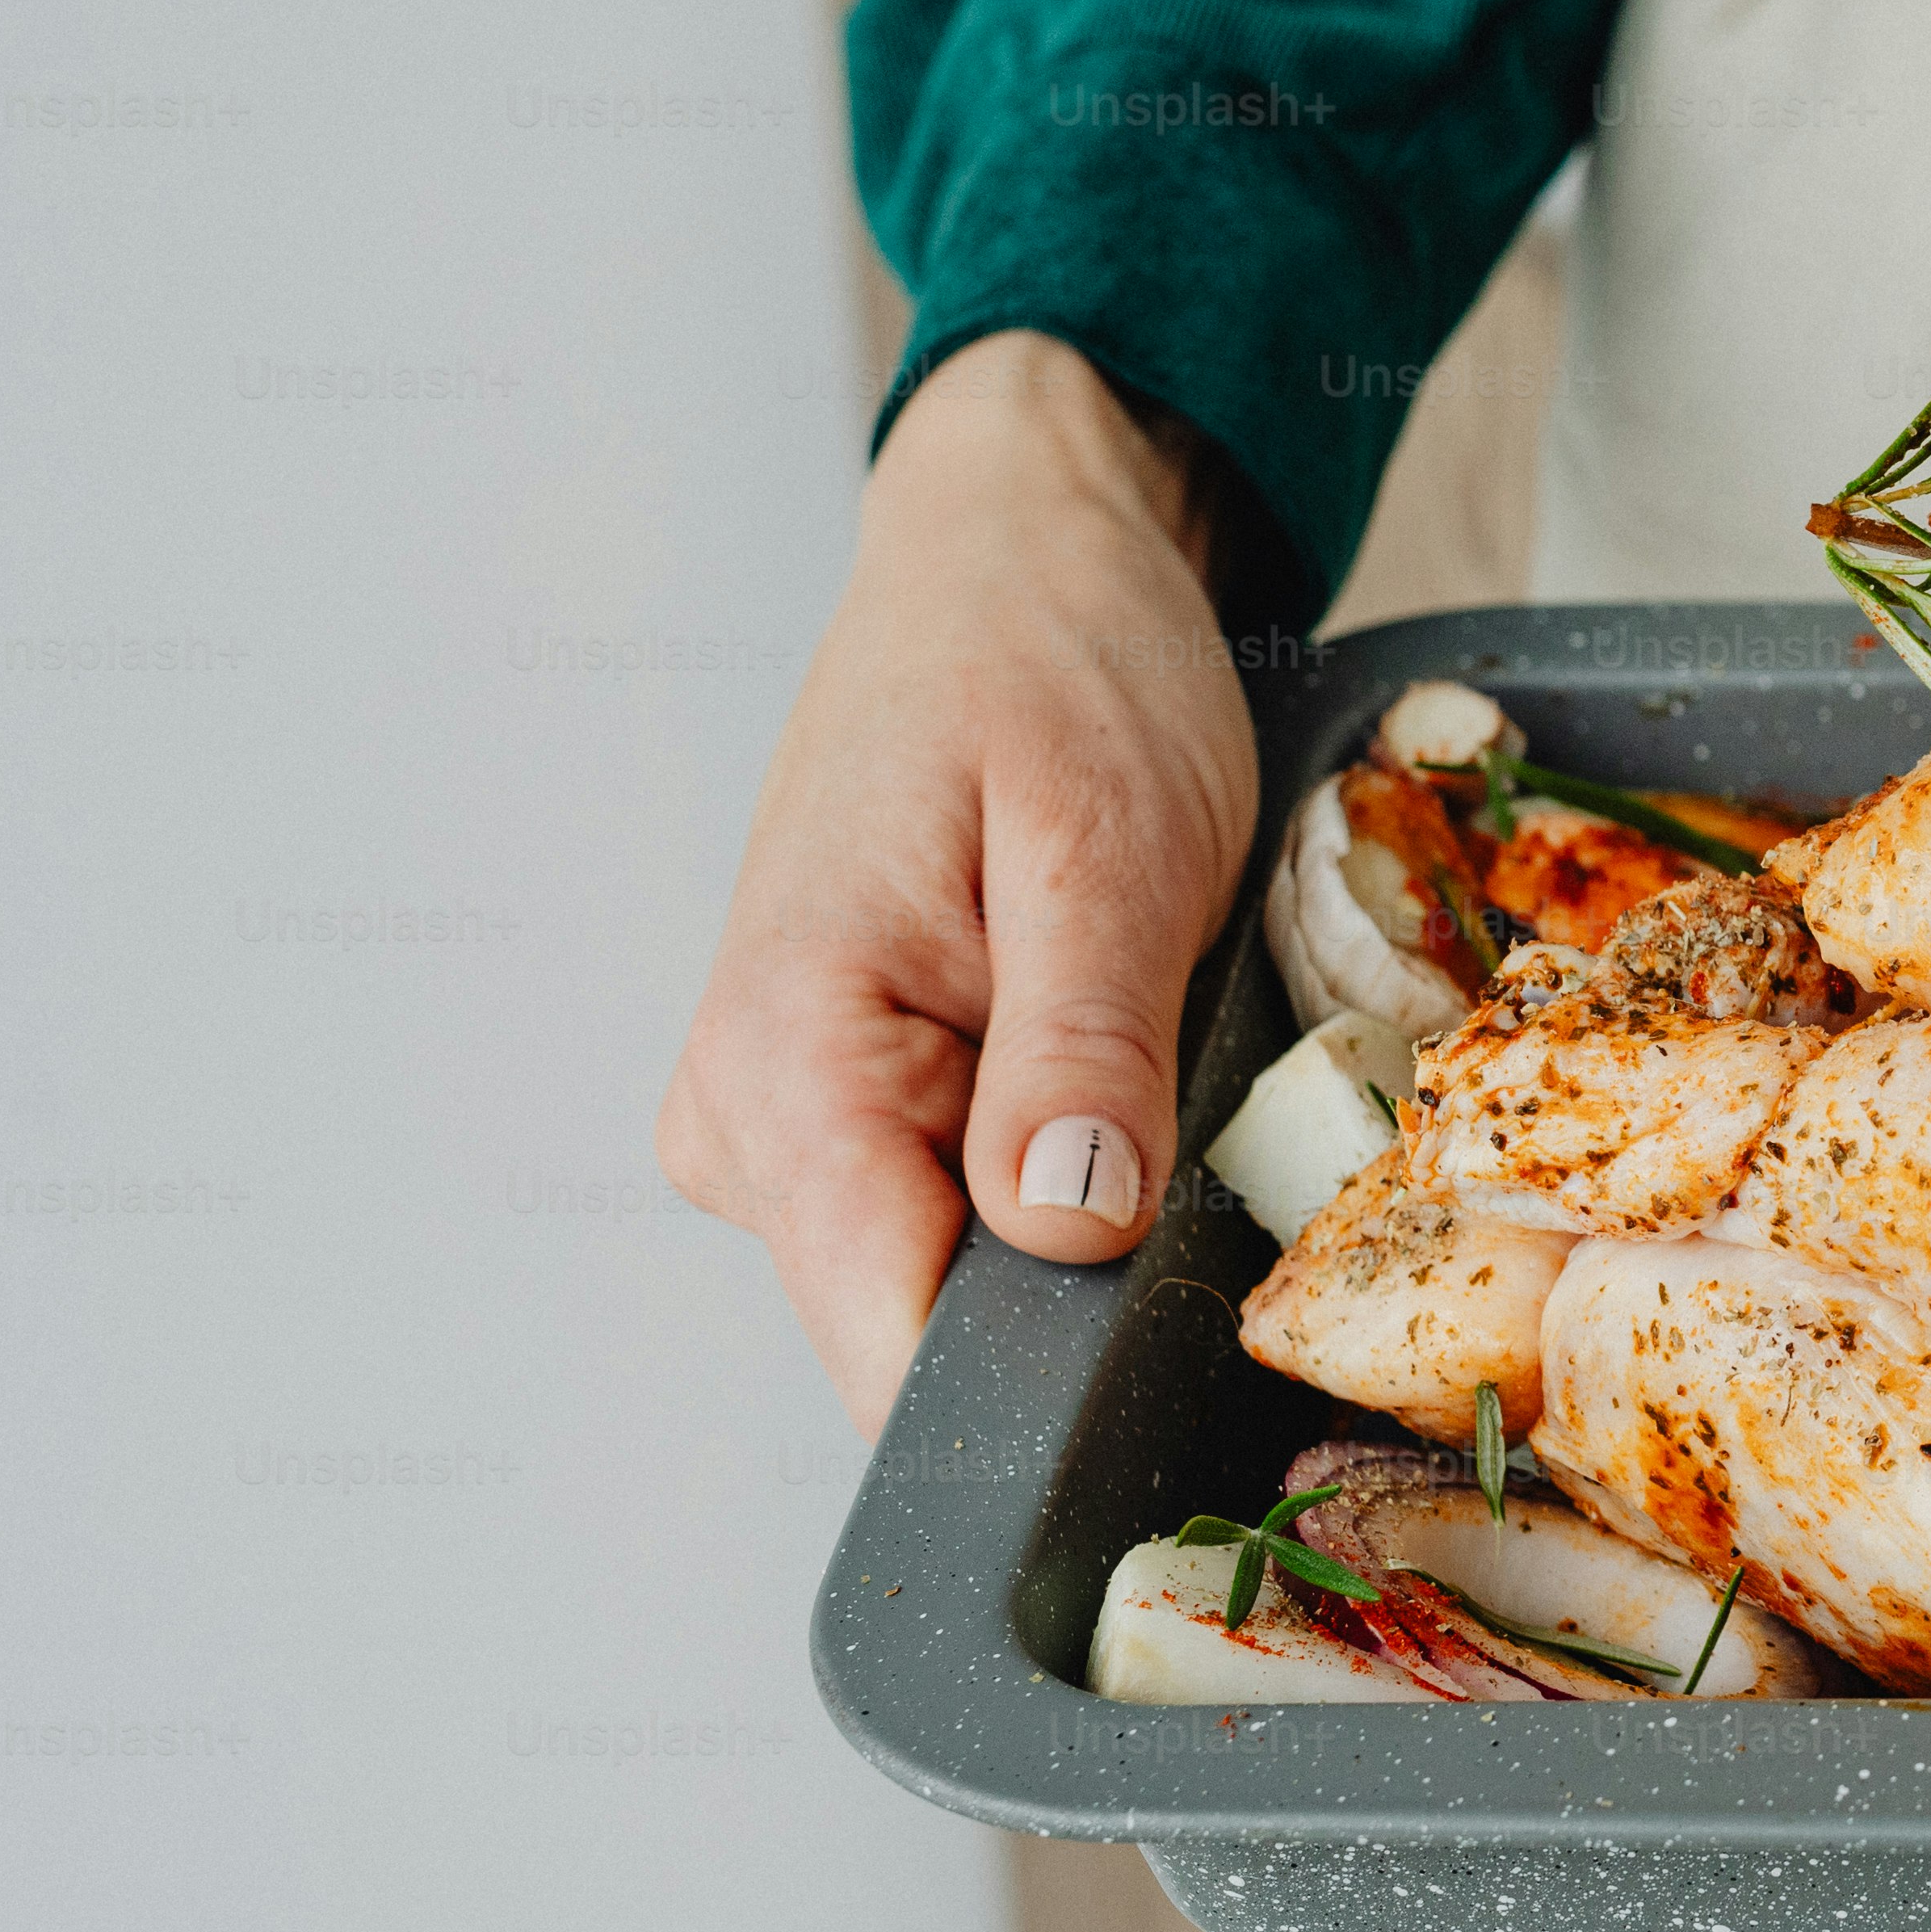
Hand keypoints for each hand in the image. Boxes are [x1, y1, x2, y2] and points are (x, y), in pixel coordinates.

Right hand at [661, 334, 1259, 1432]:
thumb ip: (1082, 1051)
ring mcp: (783, 1127)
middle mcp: (746, 1119)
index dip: (1046, 1368)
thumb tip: (1063, 1234)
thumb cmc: (1056, 668)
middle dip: (1082, 1273)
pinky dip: (1062, 1160)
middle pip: (931, 1329)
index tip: (1168, 1302)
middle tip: (1184, 1102)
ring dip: (1079, 1201)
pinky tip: (1099, 1049)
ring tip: (1137, 1034)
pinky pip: (961, 1213)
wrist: (1013, 563)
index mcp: (785, 1055)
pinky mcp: (844, 1116)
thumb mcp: (1109, 844)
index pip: (888, 1339)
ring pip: (957, 1280)